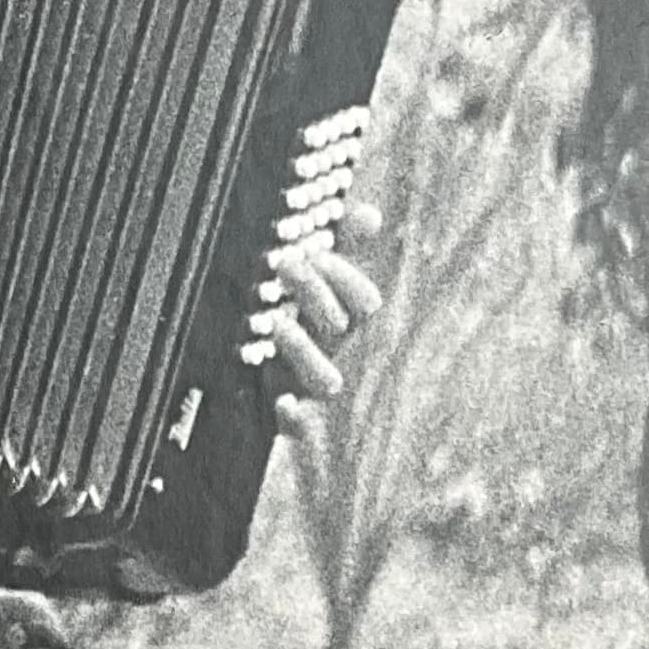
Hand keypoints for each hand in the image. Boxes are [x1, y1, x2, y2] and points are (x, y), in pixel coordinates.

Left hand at [266, 201, 382, 444]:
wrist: (314, 434)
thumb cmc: (321, 357)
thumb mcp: (331, 306)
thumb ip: (349, 256)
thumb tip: (372, 214)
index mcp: (352, 332)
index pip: (365, 301)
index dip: (344, 276)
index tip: (316, 253)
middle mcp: (342, 361)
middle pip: (340, 328)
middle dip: (315, 294)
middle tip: (287, 265)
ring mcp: (322, 397)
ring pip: (325, 380)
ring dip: (303, 350)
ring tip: (276, 324)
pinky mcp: (299, 429)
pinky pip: (302, 430)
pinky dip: (295, 418)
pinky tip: (285, 404)